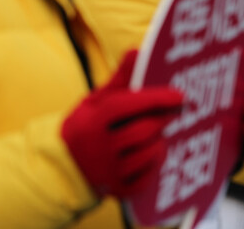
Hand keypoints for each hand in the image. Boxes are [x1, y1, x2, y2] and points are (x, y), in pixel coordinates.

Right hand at [61, 50, 182, 197]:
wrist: (63, 167)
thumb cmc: (87, 126)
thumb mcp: (96, 101)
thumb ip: (120, 79)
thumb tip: (137, 50)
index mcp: (91, 122)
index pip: (126, 105)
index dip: (155, 98)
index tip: (180, 95)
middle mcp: (98, 150)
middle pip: (143, 131)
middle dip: (163, 119)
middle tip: (174, 112)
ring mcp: (108, 173)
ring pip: (149, 154)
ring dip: (160, 140)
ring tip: (159, 132)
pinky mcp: (118, 192)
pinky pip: (148, 177)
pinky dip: (155, 163)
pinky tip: (152, 152)